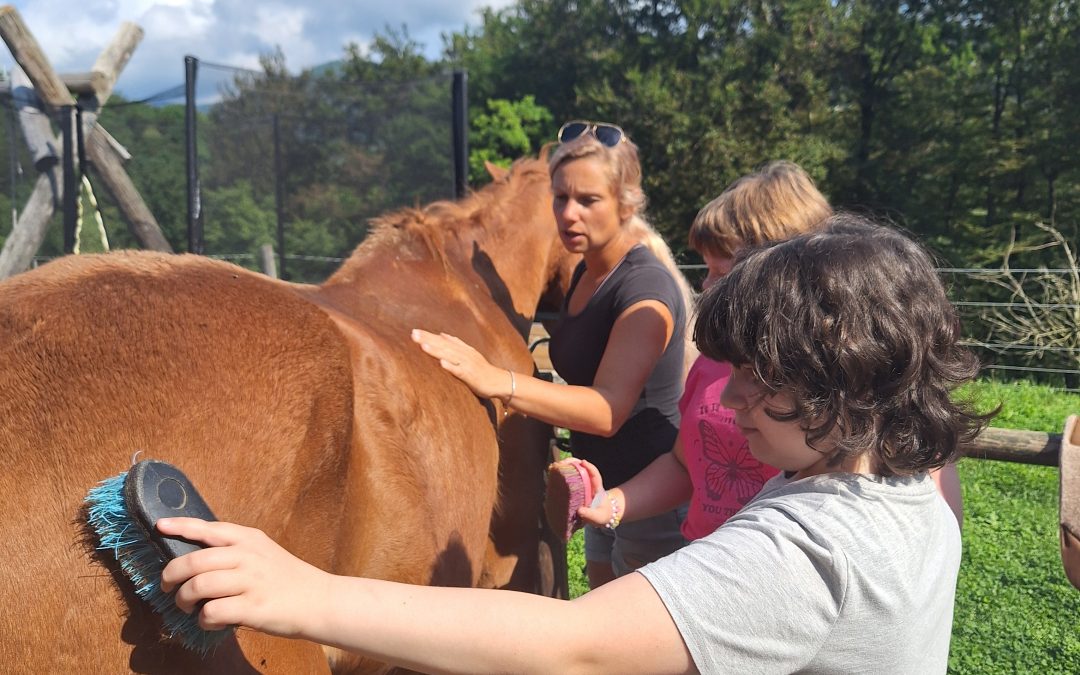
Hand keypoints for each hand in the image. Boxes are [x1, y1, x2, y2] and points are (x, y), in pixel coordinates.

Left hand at [158, 518, 330, 637]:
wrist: (318, 600)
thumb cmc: (286, 578)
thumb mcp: (263, 552)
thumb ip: (234, 550)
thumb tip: (195, 559)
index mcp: (248, 539)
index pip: (207, 528)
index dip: (180, 527)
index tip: (159, 527)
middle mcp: (248, 556)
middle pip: (193, 561)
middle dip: (171, 577)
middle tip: (168, 588)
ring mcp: (250, 581)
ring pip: (198, 586)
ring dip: (184, 600)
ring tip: (186, 607)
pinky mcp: (252, 607)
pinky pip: (211, 612)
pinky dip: (203, 619)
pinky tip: (209, 620)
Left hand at [411, 329, 510, 399]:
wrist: (498, 381)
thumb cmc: (481, 369)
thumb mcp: (468, 353)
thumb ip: (456, 343)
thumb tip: (442, 334)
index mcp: (461, 349)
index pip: (442, 340)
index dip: (428, 336)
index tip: (414, 331)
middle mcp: (463, 354)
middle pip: (443, 345)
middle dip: (428, 340)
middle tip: (413, 334)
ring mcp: (467, 364)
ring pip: (449, 356)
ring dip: (436, 351)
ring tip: (423, 346)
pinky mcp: (470, 375)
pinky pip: (459, 371)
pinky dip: (451, 366)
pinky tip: (441, 363)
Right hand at [550, 459, 613, 527]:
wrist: (602, 515)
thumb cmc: (601, 515)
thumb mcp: (598, 517)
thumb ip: (590, 514)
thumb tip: (579, 510)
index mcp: (597, 488)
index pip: (595, 474)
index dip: (589, 467)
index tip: (582, 462)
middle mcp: (590, 483)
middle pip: (583, 468)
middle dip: (573, 462)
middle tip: (562, 462)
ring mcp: (583, 483)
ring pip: (576, 470)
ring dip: (567, 466)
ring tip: (556, 465)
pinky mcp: (576, 487)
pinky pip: (570, 477)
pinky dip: (562, 473)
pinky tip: (553, 472)